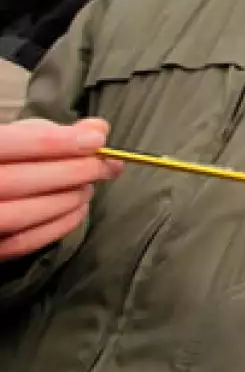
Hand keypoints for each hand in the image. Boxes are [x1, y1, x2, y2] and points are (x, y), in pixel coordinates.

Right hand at [0, 118, 121, 261]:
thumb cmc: (4, 160)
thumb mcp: (18, 137)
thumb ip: (52, 132)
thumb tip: (99, 129)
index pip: (12, 143)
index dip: (58, 142)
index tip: (97, 140)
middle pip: (19, 180)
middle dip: (72, 171)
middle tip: (107, 166)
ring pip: (21, 214)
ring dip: (67, 199)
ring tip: (90, 187)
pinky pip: (22, 243)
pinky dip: (59, 225)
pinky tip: (79, 208)